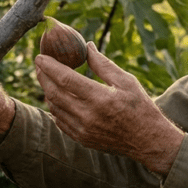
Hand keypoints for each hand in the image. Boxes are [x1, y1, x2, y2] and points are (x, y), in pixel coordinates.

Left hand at [34, 42, 182, 175]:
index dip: (49, 66)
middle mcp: (88, 116)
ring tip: (47, 79)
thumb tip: (87, 46)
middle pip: (54, 93)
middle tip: (39, 65)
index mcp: (100, 98)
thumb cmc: (140, 107)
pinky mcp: (82, 139)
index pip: (65, 79)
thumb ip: (103, 64)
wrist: (148, 141)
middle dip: (43, 77)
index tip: (40, 56)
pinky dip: (55, 108)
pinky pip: (60, 121)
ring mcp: (83, 130)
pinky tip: (57, 98)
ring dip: (47, 92)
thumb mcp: (126, 81)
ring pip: (54, 108)